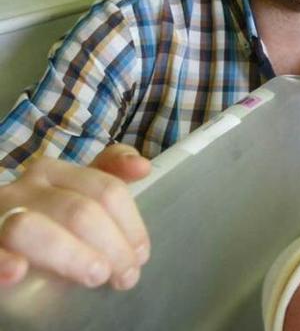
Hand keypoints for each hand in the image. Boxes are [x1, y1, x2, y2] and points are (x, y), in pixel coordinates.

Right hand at [0, 144, 150, 289]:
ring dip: (72, 256)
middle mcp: (25, 189)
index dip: (132, 226)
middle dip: (112, 247)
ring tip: (96, 276)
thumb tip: (142, 167)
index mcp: (55, 173)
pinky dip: (3, 262)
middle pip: (80, 212)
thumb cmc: (46, 220)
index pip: (107, 191)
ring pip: (32, 228)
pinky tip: (18, 271)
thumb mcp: (79, 194)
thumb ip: (111, 175)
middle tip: (126, 276)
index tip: (140, 255)